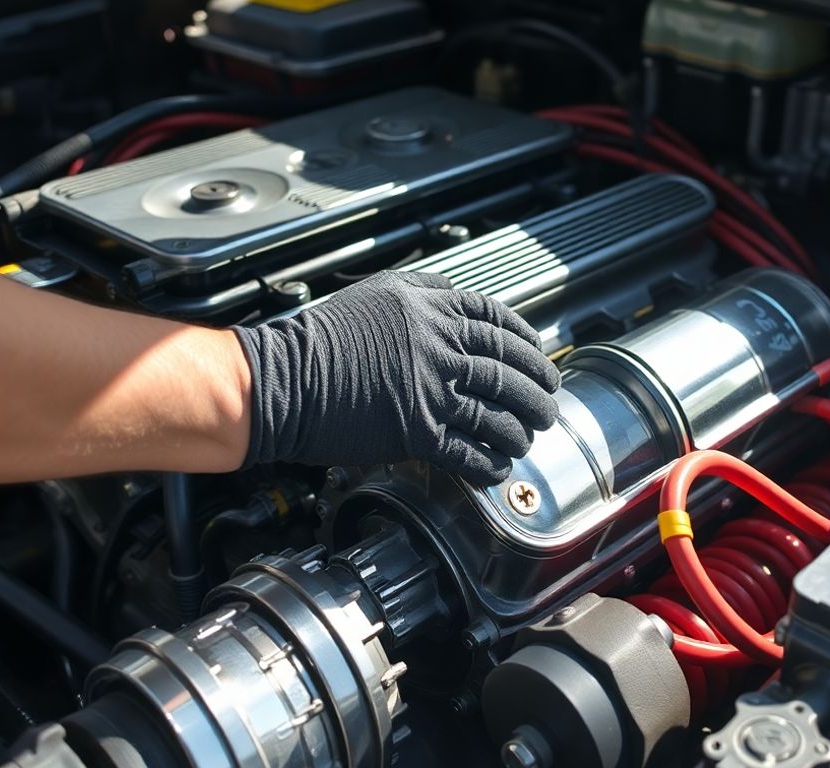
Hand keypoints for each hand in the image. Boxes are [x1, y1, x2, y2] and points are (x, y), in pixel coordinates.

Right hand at [233, 271, 559, 484]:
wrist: (282, 381)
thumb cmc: (319, 340)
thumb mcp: (376, 294)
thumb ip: (423, 294)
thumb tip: (458, 303)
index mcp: (430, 309)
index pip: (497, 322)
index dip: (526, 342)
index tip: (538, 356)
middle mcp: (438, 345)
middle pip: (508, 370)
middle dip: (537, 391)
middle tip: (547, 405)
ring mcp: (430, 389)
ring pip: (497, 413)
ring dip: (519, 431)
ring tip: (527, 439)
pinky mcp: (417, 432)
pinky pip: (469, 452)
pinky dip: (489, 464)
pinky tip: (498, 469)